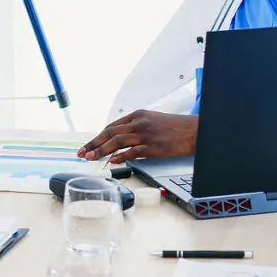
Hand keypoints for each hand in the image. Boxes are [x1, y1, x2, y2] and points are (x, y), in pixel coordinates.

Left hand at [78, 111, 198, 163]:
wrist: (193, 131)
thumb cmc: (174, 128)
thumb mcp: (152, 120)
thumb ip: (136, 128)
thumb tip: (120, 141)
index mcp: (138, 115)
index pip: (112, 126)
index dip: (98, 137)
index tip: (88, 145)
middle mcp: (139, 123)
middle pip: (110, 133)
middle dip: (94, 143)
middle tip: (83, 153)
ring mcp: (145, 134)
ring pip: (117, 141)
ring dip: (101, 150)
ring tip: (91, 158)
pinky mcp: (153, 146)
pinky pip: (132, 151)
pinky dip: (120, 156)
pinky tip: (112, 161)